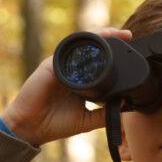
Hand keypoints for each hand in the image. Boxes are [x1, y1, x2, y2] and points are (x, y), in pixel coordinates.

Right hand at [1, 27, 132, 145]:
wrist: (31, 128)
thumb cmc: (56, 124)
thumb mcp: (88, 120)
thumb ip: (105, 113)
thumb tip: (125, 104)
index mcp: (79, 80)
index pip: (97, 61)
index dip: (113, 53)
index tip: (129, 46)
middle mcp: (70, 69)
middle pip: (91, 48)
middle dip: (109, 38)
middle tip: (128, 35)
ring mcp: (60, 66)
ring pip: (80, 45)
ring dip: (98, 37)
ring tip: (115, 32)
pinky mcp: (50, 66)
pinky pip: (66, 51)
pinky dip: (80, 46)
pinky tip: (94, 42)